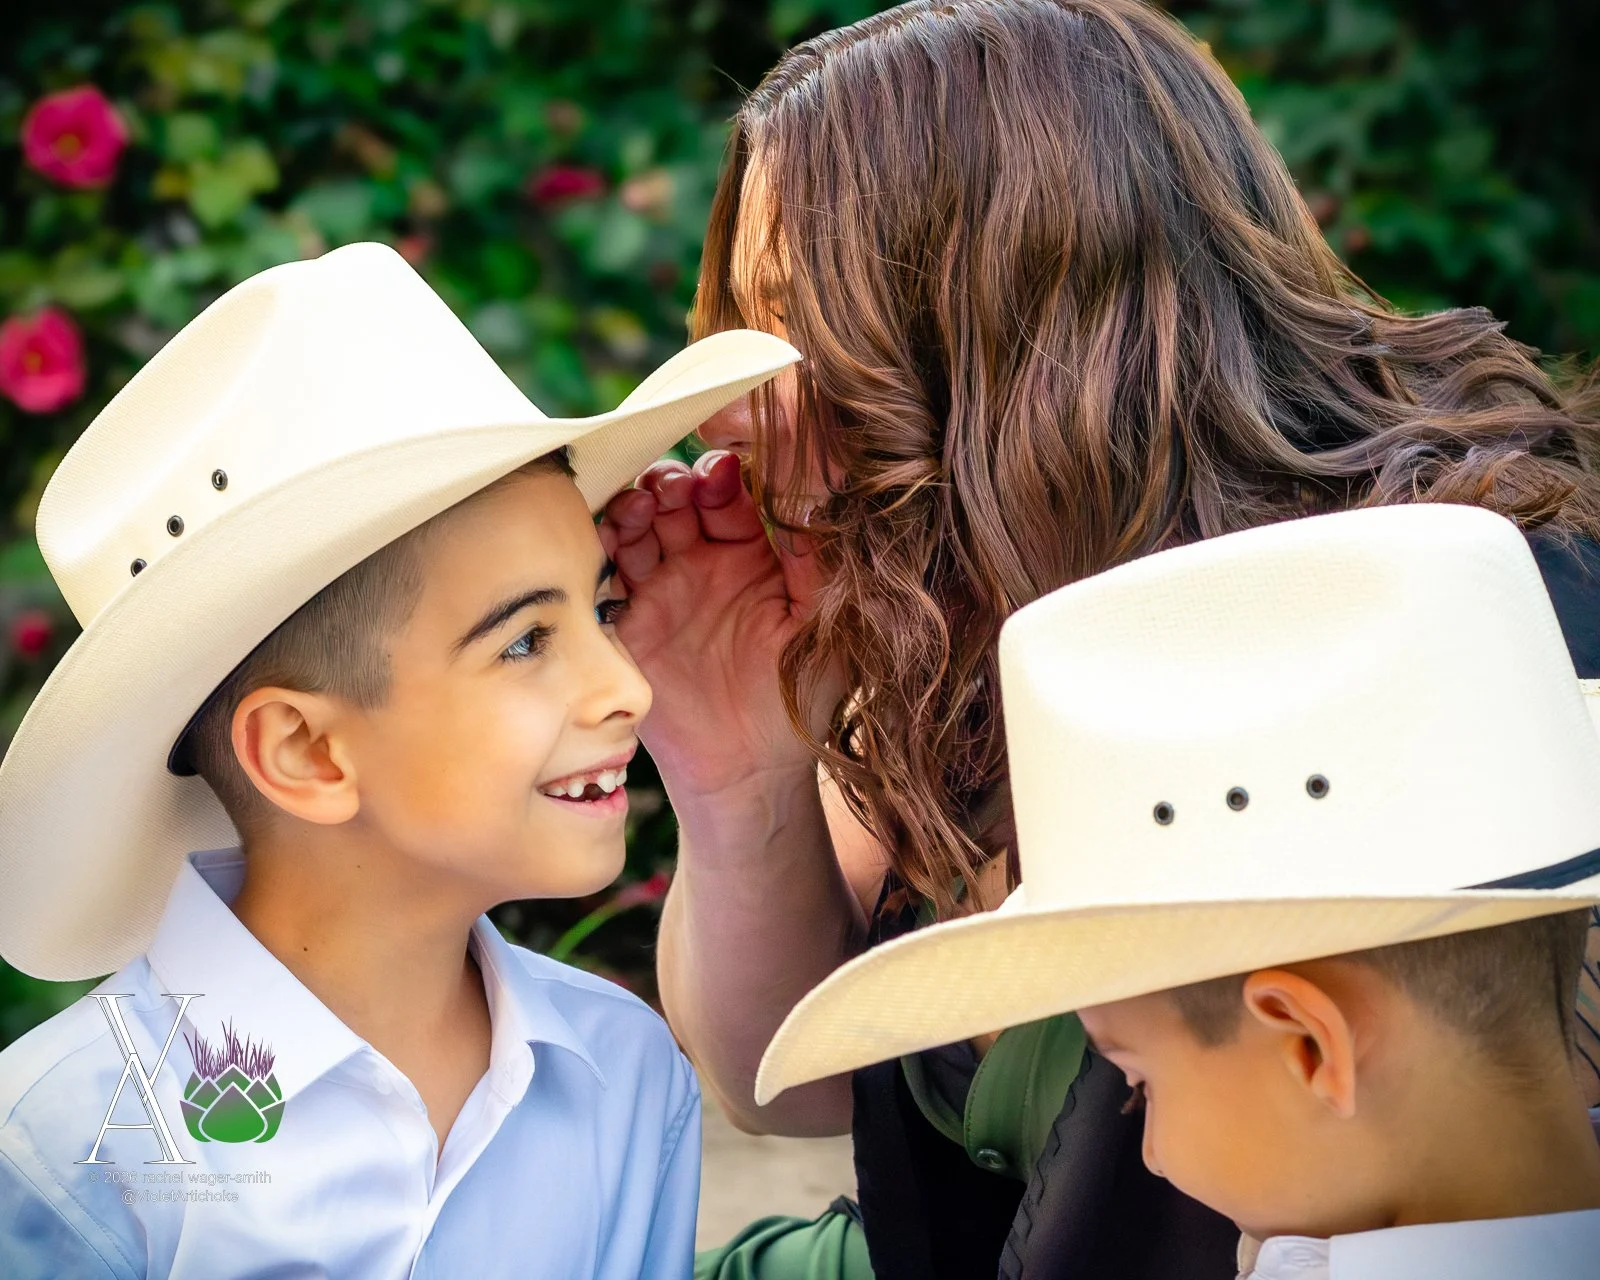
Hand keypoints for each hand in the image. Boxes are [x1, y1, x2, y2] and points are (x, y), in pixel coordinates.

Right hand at [599, 451, 831, 798]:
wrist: (752, 770)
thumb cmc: (801, 699)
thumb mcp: (823, 621)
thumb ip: (816, 556)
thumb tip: (810, 488)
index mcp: (754, 555)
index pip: (733, 493)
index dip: (724, 475)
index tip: (722, 472)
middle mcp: (704, 563)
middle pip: (678, 496)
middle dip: (673, 481)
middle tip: (677, 487)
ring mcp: (662, 589)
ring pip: (638, 524)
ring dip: (636, 504)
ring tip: (644, 507)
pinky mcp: (628, 621)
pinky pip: (605, 572)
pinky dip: (603, 544)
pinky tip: (612, 535)